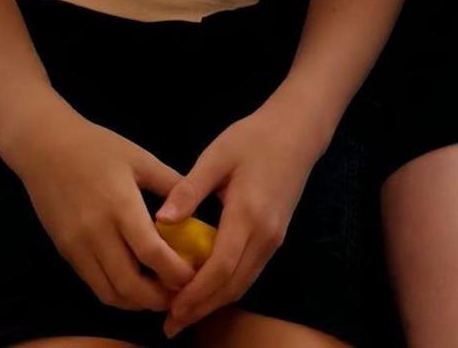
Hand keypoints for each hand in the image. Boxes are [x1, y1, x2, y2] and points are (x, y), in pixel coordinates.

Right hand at [0, 111, 196, 313]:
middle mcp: (97, 233)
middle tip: (180, 293)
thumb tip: (201, 208)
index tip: (194, 276)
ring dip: (138, 302)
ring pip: (110, 293)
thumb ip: (172, 185)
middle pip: (131, 286)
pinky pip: (94, 284)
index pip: (152, 254)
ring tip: (159, 293)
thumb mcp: (140, 158)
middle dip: (160, 298)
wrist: (44, 147)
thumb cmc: (96, 147)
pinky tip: (133, 284)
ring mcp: (78, 246)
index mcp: (121, 207)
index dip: (177, 272)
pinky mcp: (66, 252)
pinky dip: (117, 293)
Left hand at [153, 101, 333, 337]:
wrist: (297, 131)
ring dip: (214, 303)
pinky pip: (249, 272)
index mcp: (248, 215)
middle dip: (201, 308)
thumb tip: (160, 221)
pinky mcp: (275, 238)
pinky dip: (227, 288)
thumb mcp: (217, 155)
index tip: (170, 308)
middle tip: (171, 325)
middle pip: (232, 285)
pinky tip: (206, 292)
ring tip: (184, 315)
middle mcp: (265, 235)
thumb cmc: (254, 138)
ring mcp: (273, 239)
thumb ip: (189, 189)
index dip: (195, 292)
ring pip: (243, 283)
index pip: (220, 267)